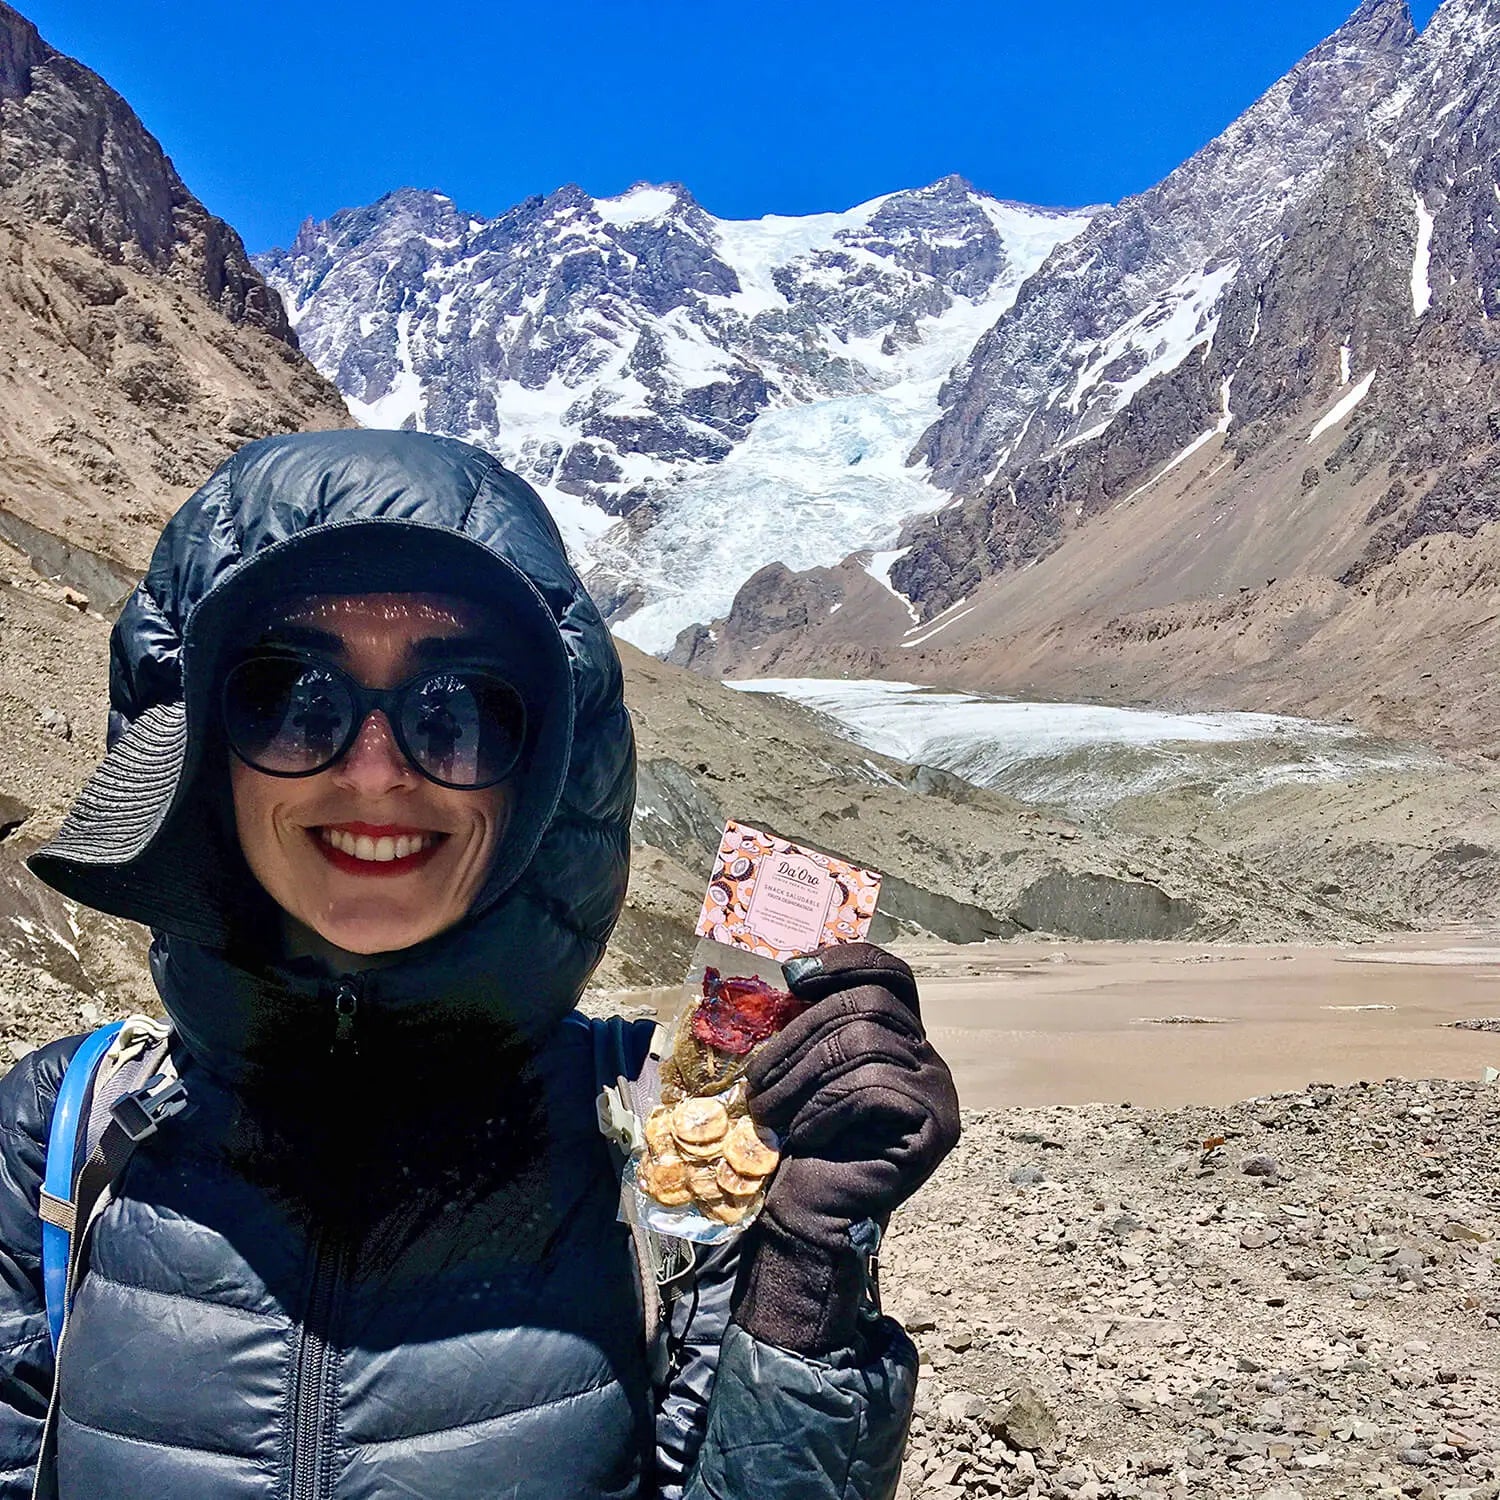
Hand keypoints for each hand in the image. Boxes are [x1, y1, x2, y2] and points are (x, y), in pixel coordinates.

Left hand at [733, 943, 959, 1355]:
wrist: (809, 1212)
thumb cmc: (800, 1138)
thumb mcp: (801, 1067)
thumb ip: (812, 1021)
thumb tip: (794, 966)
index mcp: (900, 1036)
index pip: (891, 974)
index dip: (847, 961)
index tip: (794, 975)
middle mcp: (928, 1058)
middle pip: (868, 1005)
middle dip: (799, 1037)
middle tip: (757, 1081)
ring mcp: (939, 1092)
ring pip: (867, 1043)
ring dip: (802, 1077)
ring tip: (770, 1112)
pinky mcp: (937, 1126)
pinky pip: (875, 1087)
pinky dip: (827, 1107)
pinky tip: (805, 1133)